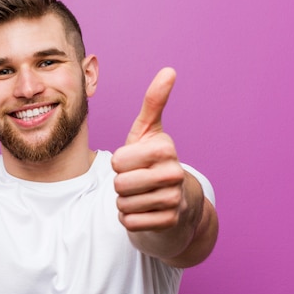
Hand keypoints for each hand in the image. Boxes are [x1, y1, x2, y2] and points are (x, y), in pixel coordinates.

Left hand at [111, 67, 186, 231]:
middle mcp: (174, 174)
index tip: (134, 162)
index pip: (118, 160)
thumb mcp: (149, 132)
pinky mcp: (168, 223)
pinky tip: (144, 211)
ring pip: (123, 204)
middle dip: (121, 184)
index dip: (119, 163)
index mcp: (166, 149)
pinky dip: (130, 219)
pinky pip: (129, 222)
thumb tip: (169, 70)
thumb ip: (154, 102)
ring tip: (141, 195)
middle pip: (119, 184)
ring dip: (125, 202)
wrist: (176, 202)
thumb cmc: (153, 162)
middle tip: (136, 180)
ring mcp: (174, 200)